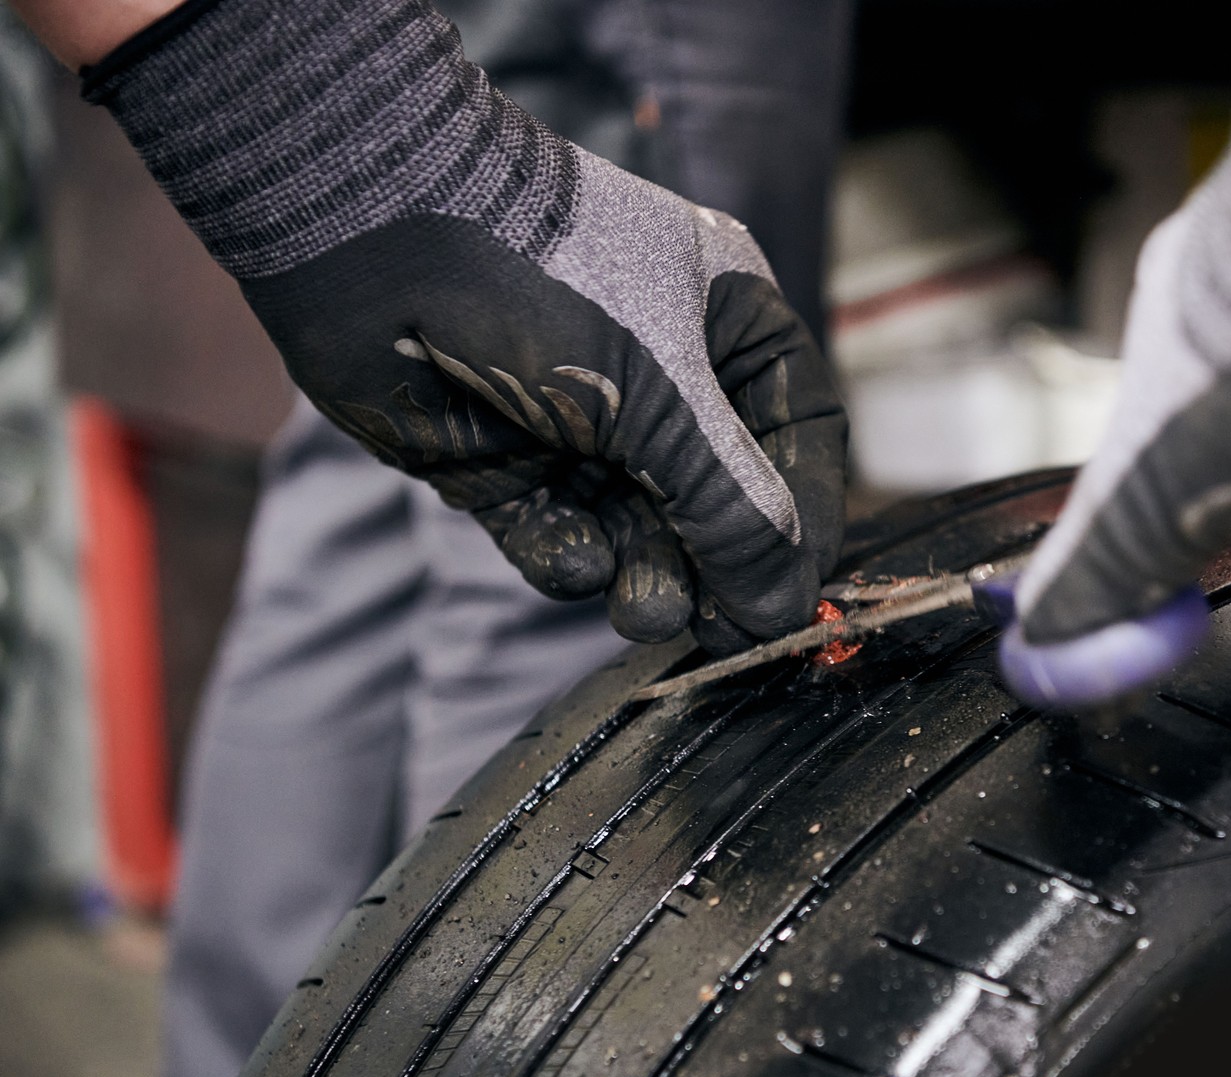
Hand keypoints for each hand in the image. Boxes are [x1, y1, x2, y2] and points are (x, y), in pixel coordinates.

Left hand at [85, 0, 844, 651]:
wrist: (368, 232)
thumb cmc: (541, 278)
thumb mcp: (662, 397)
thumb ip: (731, 507)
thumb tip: (787, 605)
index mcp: (726, 323)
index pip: (795, 438)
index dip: (801, 521)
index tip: (792, 598)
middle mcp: (662, 371)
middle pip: (715, 498)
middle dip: (711, 564)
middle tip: (713, 629)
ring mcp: (579, 415)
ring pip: (635, 525)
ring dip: (643, 572)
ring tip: (639, 607)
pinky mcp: (503, 455)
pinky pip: (555, 530)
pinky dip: (566, 555)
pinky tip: (569, 560)